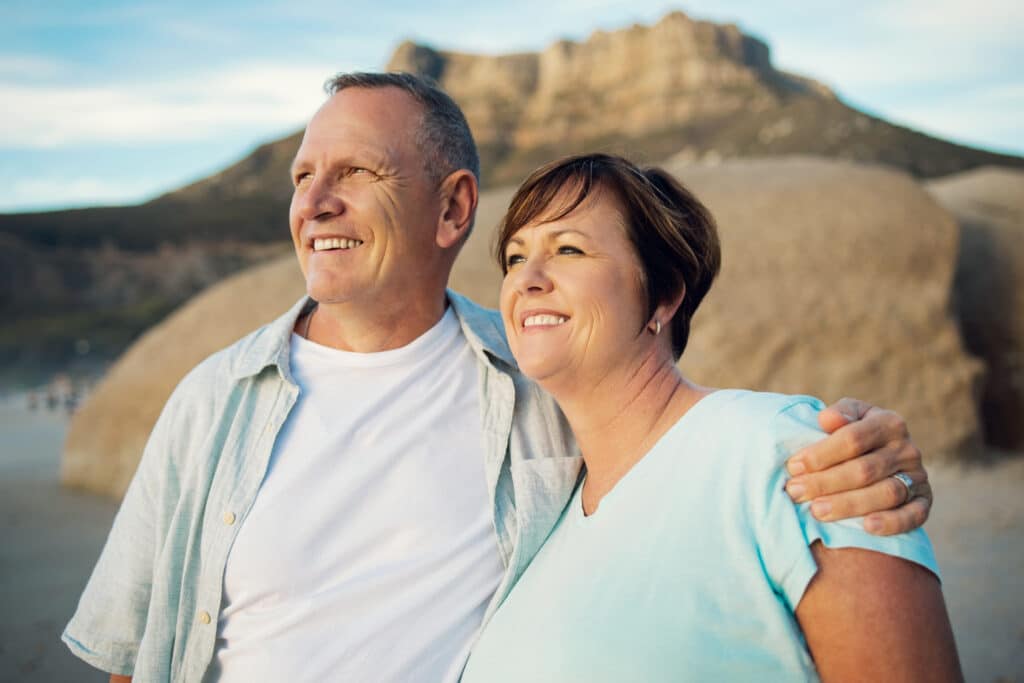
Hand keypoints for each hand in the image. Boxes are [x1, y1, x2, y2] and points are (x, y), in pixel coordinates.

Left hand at [784, 398, 931, 535]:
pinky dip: (892, 522)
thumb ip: (838, 415)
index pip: (853, 438)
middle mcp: (907, 449)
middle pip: (865, 469)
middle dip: (826, 482)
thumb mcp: (846, 418)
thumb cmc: (851, 437)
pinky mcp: (924, 502)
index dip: (821, 454)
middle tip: (796, 492)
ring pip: (886, 493)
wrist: (880, 457)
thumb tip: (827, 419)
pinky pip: (914, 515)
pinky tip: (867, 527)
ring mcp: (918, 476)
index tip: (794, 467)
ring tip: (817, 511)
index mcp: (888, 423)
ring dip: (849, 504)